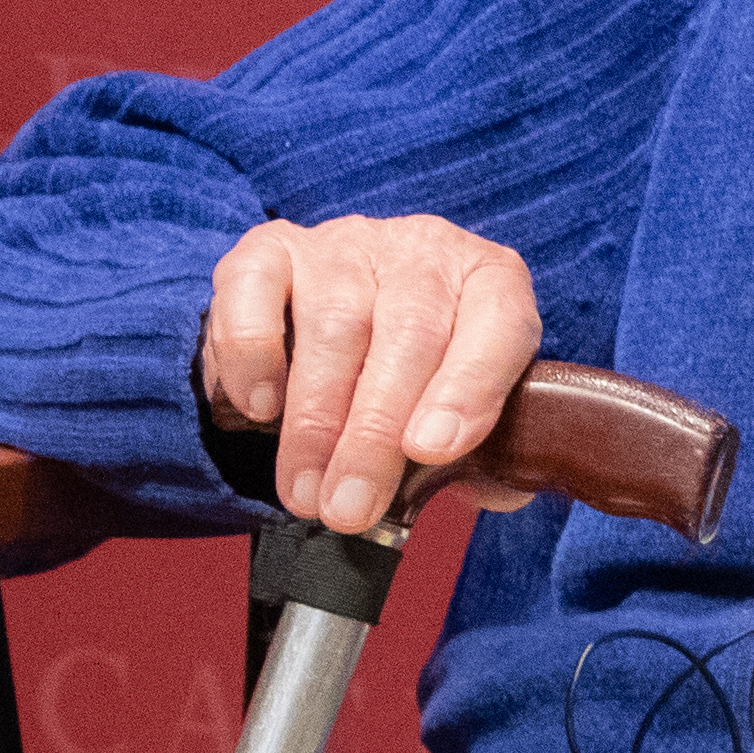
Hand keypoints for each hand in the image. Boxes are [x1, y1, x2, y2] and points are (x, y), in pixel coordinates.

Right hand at [197, 215, 549, 541]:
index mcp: (491, 282)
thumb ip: (488, 453)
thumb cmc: (422, 382)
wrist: (350, 329)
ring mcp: (347, 245)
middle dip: (375, 434)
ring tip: (305, 492)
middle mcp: (423, 251)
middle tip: (350, 507)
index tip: (433, 451)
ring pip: (333, 324)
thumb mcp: (467, 412)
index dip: (469, 388)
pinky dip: (253, 354)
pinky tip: (261, 409)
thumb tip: (484, 491)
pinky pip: (254, 289)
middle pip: (409, 334)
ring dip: (315, 421)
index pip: (500, 323)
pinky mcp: (274, 249)